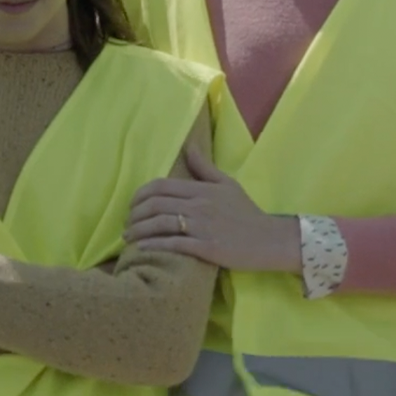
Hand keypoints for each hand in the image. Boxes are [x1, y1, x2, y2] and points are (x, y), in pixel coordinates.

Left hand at [125, 147, 299, 273]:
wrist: (268, 239)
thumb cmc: (246, 212)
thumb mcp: (227, 184)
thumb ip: (204, 167)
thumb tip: (187, 146)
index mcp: (202, 189)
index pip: (161, 186)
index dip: (140, 195)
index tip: (132, 205)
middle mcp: (199, 205)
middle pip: (155, 205)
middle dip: (134, 214)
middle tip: (126, 223)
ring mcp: (202, 227)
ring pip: (160, 224)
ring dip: (139, 231)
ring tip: (128, 237)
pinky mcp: (206, 247)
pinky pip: (173, 244)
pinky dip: (154, 245)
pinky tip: (142, 248)